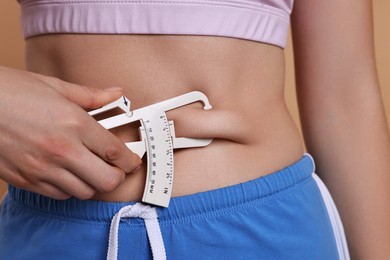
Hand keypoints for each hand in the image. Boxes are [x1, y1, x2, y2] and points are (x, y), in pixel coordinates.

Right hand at [0, 66, 141, 199]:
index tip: (133, 161)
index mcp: (74, 124)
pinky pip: (60, 195)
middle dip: (117, 176)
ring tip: (90, 169)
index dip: (130, 160)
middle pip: (107, 180)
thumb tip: (115, 93)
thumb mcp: (55, 86)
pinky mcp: (26, 180)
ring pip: (85, 191)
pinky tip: (67, 173)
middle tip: (115, 167)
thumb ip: (90, 95)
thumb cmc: (10, 91)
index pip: (115, 152)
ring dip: (93, 183)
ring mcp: (43, 168)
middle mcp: (62, 150)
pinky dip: (70, 188)